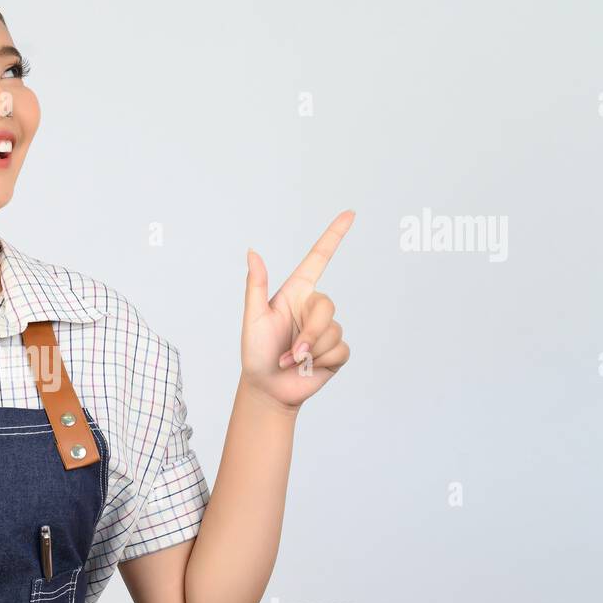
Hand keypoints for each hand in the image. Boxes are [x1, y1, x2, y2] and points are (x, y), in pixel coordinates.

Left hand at [240, 210, 353, 410]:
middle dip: (310, 332)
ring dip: (311, 351)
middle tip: (291, 351)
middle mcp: (312, 308)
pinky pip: (341, 349)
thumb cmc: (255, 353)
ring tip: (293, 360)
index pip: (319, 259)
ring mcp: (326, 329)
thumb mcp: (253, 318)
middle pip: (328, 306)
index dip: (334, 236)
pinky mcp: (336, 351)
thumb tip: (252, 252)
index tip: (350, 214)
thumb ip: (256, 285)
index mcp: (295, 293)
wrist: (267, 388)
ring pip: (334, 331)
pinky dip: (323, 362)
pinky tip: (309, 367)